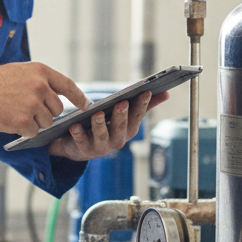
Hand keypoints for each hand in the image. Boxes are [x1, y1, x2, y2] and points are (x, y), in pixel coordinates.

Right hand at [0, 62, 88, 137]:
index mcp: (40, 71)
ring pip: (45, 123)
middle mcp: (39, 86)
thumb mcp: (20, 72)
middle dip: (46, 114)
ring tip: (14, 112)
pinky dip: (23, 131)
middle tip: (27, 110)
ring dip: (33, 123)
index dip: (79, 97)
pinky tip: (10, 120)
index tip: (86, 106)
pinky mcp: (22, 120)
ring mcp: (32, 104)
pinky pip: (33, 132)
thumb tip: (57, 98)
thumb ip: (39, 81)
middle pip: (57, 109)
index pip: (68, 85)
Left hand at [48, 90, 169, 161]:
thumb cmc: (107, 125)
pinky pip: (81, 142)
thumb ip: (144, 105)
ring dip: (100, 125)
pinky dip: (78, 135)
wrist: (80, 145)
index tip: (145, 92)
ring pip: (102, 137)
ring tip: (97, 114)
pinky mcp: (83, 149)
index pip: (137, 116)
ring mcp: (100, 147)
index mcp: (128, 130)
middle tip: (122, 103)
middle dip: (122, 116)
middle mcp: (117, 140)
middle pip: (121, 128)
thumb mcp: (124, 115)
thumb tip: (166, 93)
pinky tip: (74, 126)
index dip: (142, 105)